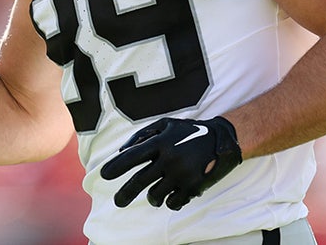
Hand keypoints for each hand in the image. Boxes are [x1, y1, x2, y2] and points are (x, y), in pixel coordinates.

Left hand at [99, 116, 242, 210]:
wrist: (222, 140)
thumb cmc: (188, 131)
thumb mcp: (166, 124)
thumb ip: (142, 135)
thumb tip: (121, 151)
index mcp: (161, 142)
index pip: (132, 156)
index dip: (116, 167)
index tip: (103, 175)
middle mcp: (170, 158)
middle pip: (139, 182)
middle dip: (125, 194)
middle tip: (118, 201)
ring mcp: (182, 174)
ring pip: (155, 196)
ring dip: (152, 197)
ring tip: (154, 193)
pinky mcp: (193, 187)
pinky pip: (173, 202)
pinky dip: (169, 201)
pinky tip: (171, 195)